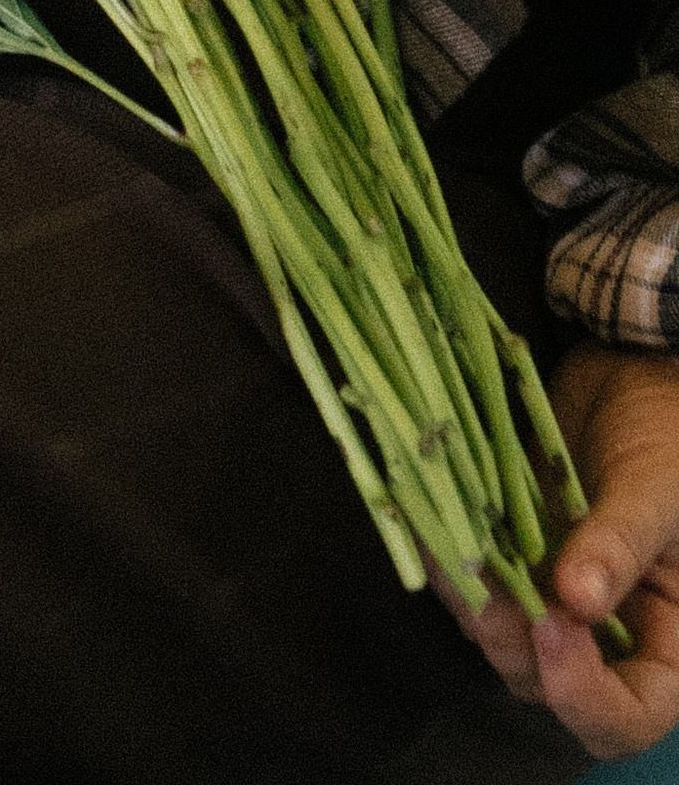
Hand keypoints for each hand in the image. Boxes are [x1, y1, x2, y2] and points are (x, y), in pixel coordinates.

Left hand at [443, 346, 678, 755]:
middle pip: (550, 685)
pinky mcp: (514, 558)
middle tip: (483, 585)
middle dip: (512, 643)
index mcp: (668, 640)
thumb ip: (621, 542)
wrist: (634, 369)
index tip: (554, 630)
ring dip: (469, 603)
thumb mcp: (659, 487)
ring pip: (500, 637)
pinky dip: (450, 559)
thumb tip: (577, 603)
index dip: (587, 698)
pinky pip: (476, 580)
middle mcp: (610, 634)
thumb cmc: (671, 431)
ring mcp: (555, 599)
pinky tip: (428, 523)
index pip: (632, 714)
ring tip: (446, 548)